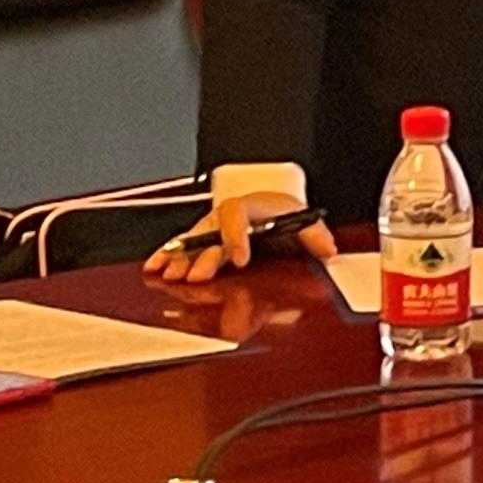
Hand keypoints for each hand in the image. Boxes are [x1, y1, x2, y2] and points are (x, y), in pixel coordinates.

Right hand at [142, 189, 336, 284]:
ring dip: (180, 258)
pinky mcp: (202, 239)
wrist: (272, 210)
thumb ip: (314, 235)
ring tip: (169, 274)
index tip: (240, 259)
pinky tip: (153, 266)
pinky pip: (182, 245)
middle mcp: (227, 216)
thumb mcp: (303, 221)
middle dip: (203, 256)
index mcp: (253, 206)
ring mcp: (211, 227)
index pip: (238, 215)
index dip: (237, 237)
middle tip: (198, 277)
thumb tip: (328, 250)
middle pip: (210, 232)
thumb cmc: (284, 216)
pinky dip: (166, 254)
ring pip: (192, 240)